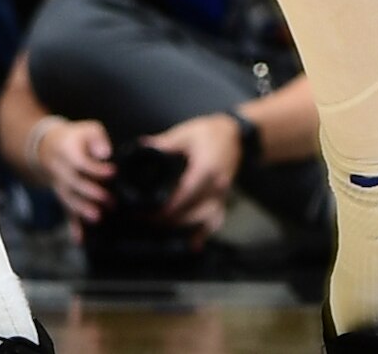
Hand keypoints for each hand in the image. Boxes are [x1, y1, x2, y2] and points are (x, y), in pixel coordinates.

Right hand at [28, 115, 114, 227]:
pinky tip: (80, 239)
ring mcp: (60, 187)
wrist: (49, 148)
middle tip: (110, 200)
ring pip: (69, 201)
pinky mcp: (63, 198)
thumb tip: (105, 153)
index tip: (113, 172)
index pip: (81, 162)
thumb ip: (98, 138)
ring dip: (83, 210)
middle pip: (75, 184)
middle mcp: (61, 171)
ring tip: (98, 217)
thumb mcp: (87, 129)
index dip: (96, 169)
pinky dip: (73, 227)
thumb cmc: (75, 138)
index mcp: (68, 152)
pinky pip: (67, 213)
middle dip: (93, 194)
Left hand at [149, 113, 247, 235]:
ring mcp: (222, 194)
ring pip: (205, 220)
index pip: (185, 194)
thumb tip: (142, 147)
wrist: (235, 135)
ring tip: (162, 231)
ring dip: (184, 228)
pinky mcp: (223, 199)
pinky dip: (204, 233)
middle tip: (148, 222)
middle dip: (170, 220)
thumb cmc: (210, 132)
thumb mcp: (185, 133)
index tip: (148, 213)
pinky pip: (215, 220)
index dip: (166, 207)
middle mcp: (217, 186)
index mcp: (206, 169)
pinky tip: (192, 244)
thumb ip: (164, 143)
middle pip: (193, 212)